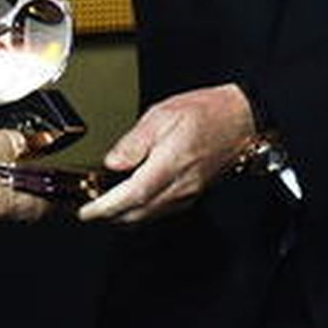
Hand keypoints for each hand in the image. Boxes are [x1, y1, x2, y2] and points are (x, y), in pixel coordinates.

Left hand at [77, 82, 254, 224]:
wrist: (240, 120)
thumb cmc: (205, 111)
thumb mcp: (163, 113)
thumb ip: (135, 140)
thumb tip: (112, 162)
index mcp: (171, 163)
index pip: (133, 195)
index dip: (106, 208)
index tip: (87, 211)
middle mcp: (180, 185)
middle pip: (138, 213)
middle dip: (109, 216)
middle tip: (88, 209)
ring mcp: (188, 193)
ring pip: (149, 215)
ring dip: (124, 216)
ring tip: (104, 205)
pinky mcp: (192, 194)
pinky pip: (161, 211)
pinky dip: (141, 211)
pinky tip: (131, 200)